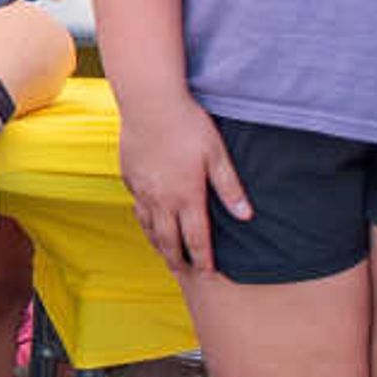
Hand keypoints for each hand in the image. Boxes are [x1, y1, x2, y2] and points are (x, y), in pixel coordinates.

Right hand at [118, 91, 246, 279]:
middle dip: (177, 260)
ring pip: (149, 227)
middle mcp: (162, 200)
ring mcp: (142, 191)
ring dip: (158, 244)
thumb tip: (246, 215)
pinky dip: (145, 221)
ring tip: (165, 253)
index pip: (197, 238)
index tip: (209, 273)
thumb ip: (230, 188)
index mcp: (187, 196)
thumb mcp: (216, 154)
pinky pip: (138, 207)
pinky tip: (149, 220)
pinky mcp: (130, 178)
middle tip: (184, 271)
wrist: (149, 103)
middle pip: (169, 241)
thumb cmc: (188, 125)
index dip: (204, 259)